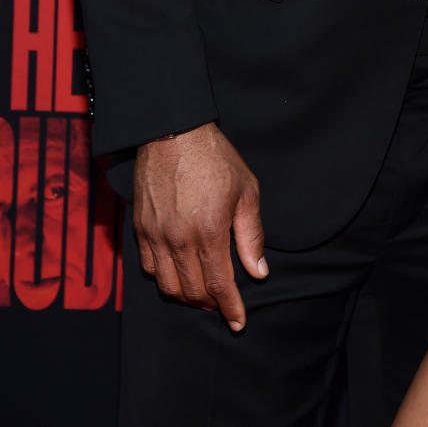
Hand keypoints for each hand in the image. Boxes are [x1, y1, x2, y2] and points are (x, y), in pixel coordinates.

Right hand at [132, 121, 266, 329]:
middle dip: (210, 305)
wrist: (173, 132)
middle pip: (193, 292)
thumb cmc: (215, 158)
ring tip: (202, 294)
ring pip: (168, 287)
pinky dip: (165, 280)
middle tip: (223, 305)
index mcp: (209, 231)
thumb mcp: (246, 191)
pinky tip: (179, 274)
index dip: (230, 308)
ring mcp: (156, 236)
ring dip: (187, 297)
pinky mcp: (140, 229)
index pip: (219, 285)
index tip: (238, 323)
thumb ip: (251, 236)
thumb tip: (258, 272)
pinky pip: (149, 269)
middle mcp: (178, 240)